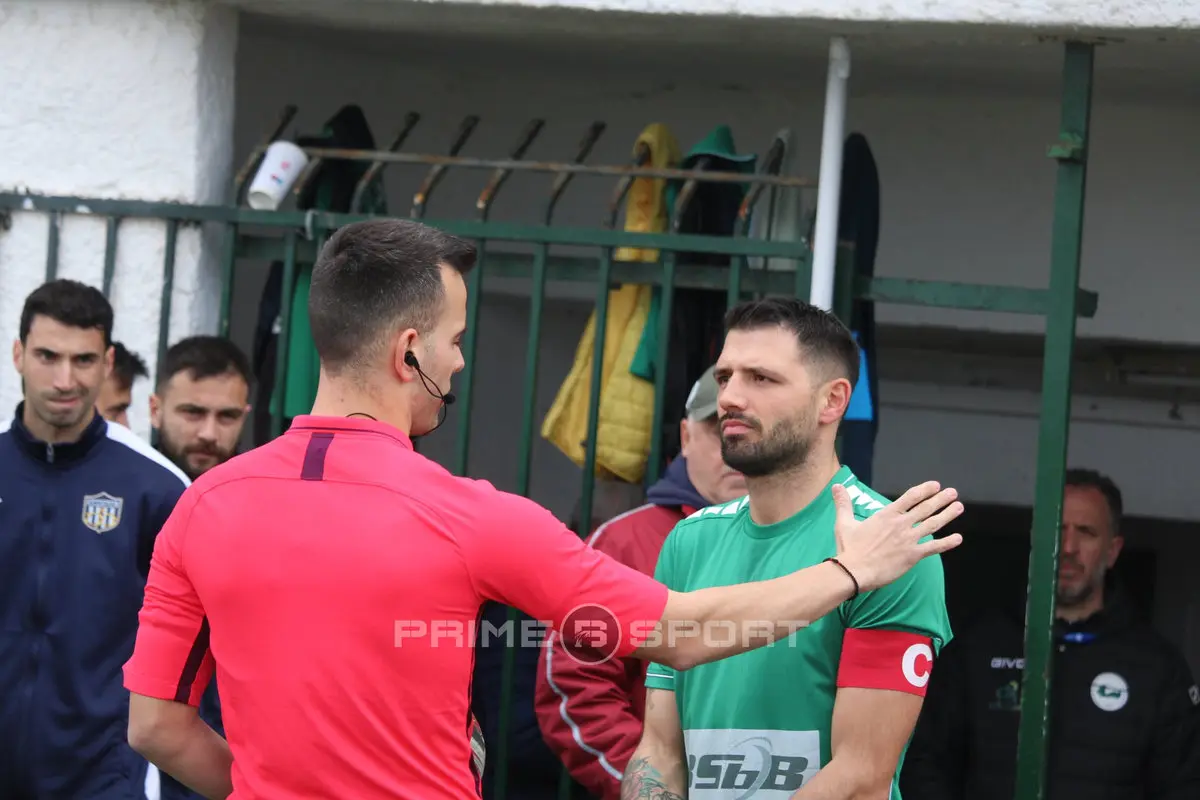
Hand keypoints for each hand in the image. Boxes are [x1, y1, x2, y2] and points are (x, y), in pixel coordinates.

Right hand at [833, 481, 962, 593]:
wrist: (855, 571)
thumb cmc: (849, 548)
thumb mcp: (844, 523)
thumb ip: (843, 503)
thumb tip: (837, 487)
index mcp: (886, 515)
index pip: (910, 497)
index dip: (924, 490)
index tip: (935, 485)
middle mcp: (901, 524)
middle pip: (925, 508)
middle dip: (941, 499)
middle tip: (952, 492)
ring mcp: (909, 539)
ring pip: (933, 524)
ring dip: (947, 514)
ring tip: (958, 507)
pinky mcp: (913, 555)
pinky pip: (934, 547)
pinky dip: (947, 543)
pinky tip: (958, 538)